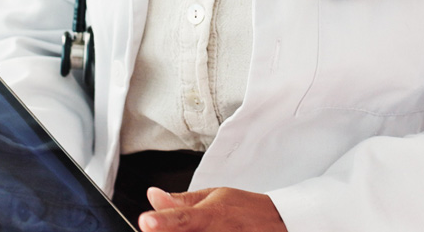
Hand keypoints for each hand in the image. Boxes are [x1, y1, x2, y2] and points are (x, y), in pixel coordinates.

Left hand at [137, 186, 285, 231]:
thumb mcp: (215, 196)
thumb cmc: (245, 210)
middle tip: (163, 226)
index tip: (146, 221)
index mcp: (211, 217)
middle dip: (166, 230)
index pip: (182, 220)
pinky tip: (206, 231)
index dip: (162, 222)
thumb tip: (153, 196)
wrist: (277, 225)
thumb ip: (181, 202)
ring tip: (203, 227)